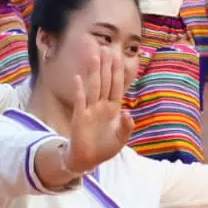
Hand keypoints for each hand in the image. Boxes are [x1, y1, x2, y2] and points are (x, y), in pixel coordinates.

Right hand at [64, 47, 135, 174]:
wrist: (88, 160)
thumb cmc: (104, 148)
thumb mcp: (121, 139)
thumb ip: (126, 127)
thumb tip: (128, 114)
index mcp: (113, 109)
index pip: (117, 86)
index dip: (117, 72)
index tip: (117, 56)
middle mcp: (101, 106)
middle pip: (105, 82)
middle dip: (105, 65)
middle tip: (105, 47)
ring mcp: (90, 110)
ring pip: (93, 87)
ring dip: (94, 72)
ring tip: (94, 56)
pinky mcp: (80, 117)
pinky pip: (80, 101)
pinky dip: (79, 90)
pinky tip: (78, 78)